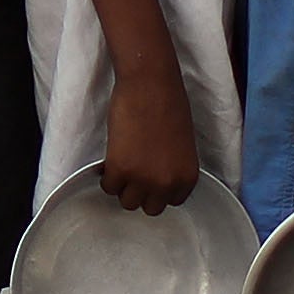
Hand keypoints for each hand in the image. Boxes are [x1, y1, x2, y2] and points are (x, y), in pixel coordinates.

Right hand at [99, 69, 201, 213]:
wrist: (150, 85)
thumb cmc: (169, 105)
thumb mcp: (182, 146)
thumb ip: (173, 168)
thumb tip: (157, 177)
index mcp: (187, 177)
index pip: (171, 202)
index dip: (158, 189)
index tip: (150, 177)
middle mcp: (167, 184)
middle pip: (150, 208)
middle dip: (141, 192)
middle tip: (134, 173)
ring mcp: (142, 178)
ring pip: (127, 202)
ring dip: (123, 186)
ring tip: (121, 165)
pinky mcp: (119, 168)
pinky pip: (108, 187)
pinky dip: (107, 176)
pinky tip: (110, 160)